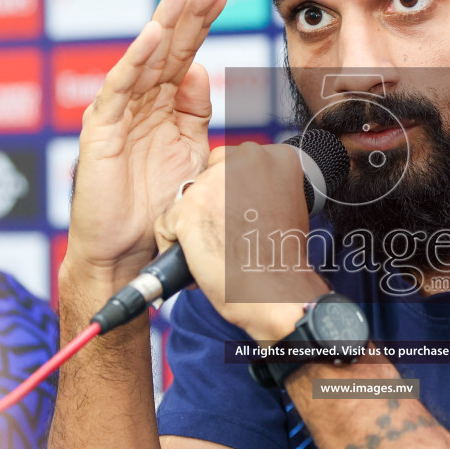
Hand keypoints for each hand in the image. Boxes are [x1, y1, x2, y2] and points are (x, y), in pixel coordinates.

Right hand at [63, 0, 228, 290]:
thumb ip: (196, 114)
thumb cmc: (155, 209)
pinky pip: (120, 89)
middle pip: (170, 48)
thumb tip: (203, 72)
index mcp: (165, 107)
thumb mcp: (188, 155)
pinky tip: (154, 35)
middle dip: (192, 12)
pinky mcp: (100, 130)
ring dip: (165, 23)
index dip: (205, 22)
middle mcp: (141, 103)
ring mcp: (119, 113)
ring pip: (145, 59)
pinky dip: (137, 61)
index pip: (188, 53)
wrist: (127, 252)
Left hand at [154, 142, 329, 341]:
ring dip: (193, 224)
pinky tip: (197, 261)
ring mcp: (216, 181)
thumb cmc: (281, 259)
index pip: (233, 163)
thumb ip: (258, 187)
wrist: (276, 291)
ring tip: (214, 250)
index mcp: (277, 156)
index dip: (232, 195)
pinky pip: (166, 224)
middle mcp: (246, 159)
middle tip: (227, 236)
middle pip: (208, 175)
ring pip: (187, 199)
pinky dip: (176, 246)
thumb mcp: (283, 205)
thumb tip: (231, 190)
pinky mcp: (189, 207)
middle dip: (210, 204)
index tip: (241, 218)